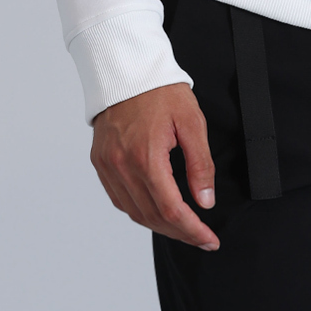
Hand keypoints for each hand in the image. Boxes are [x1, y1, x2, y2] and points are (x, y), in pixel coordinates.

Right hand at [90, 83, 218, 249]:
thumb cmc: (161, 91)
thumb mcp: (192, 123)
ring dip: (160, 226)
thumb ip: (200, 165)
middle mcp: (122, 166)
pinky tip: (156, 211)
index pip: (171, 209)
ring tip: (183, 228)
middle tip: (202, 238)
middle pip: (152, 216)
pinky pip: (119, 199)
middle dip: (180, 232)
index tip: (210, 240)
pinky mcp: (100, 163)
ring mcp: (107, 166)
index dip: (192, 230)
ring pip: (134, 212)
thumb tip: (205, 201)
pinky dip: (139, 211)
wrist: (127, 70)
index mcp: (146, 156)